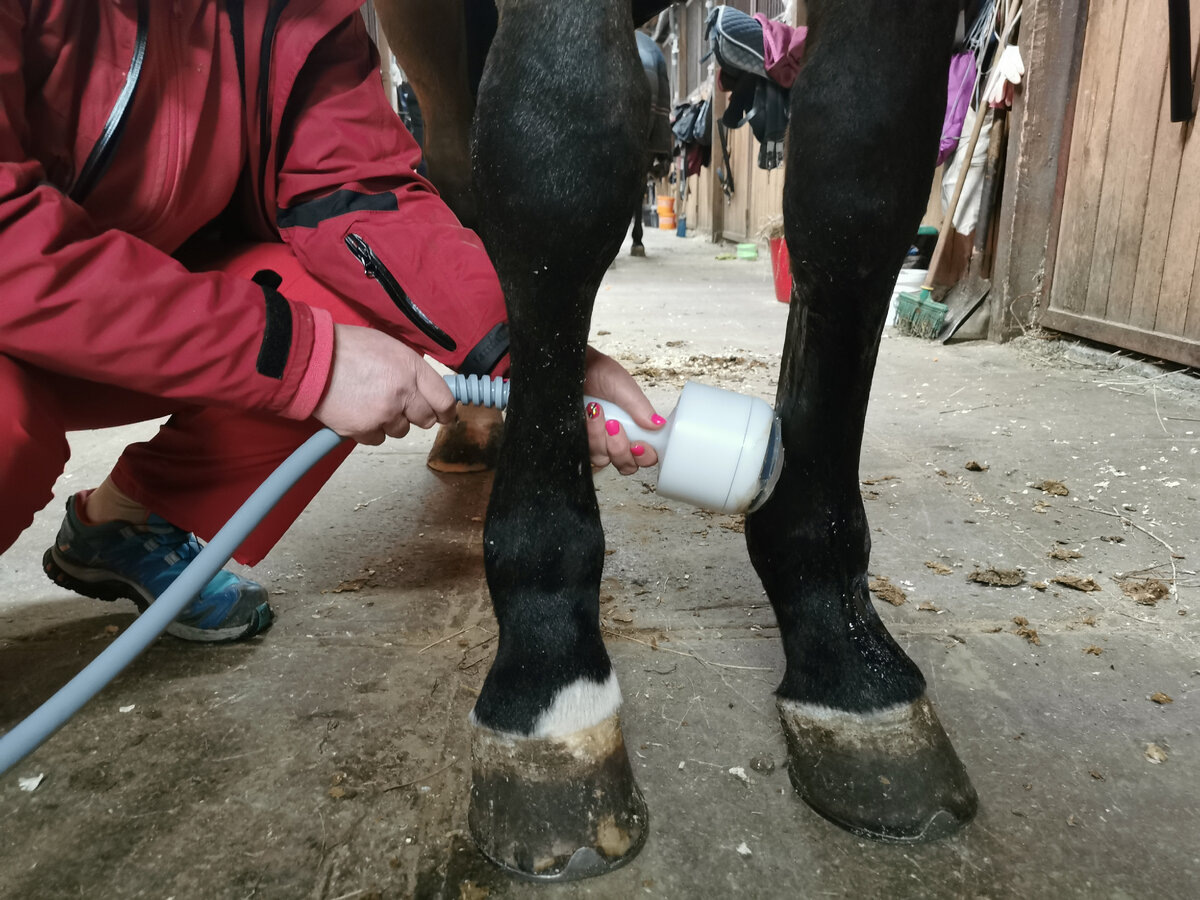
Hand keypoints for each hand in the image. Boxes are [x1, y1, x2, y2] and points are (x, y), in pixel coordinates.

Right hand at [313, 324, 456, 443]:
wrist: (312, 359)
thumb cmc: (347, 348)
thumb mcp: (389, 347)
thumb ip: (410, 369)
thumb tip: (426, 388)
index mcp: (412, 368)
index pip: (444, 399)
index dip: (447, 411)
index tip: (445, 416)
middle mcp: (403, 393)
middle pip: (425, 419)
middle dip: (416, 415)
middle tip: (401, 407)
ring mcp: (384, 413)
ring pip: (400, 431)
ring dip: (390, 422)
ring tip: (370, 402)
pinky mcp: (364, 429)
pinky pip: (377, 438)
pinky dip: (369, 430)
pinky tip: (358, 412)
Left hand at [583, 346, 664, 474]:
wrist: (574, 366)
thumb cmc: (599, 373)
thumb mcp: (624, 388)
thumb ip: (641, 408)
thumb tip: (658, 425)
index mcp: (637, 427)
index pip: (647, 456)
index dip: (644, 456)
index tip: (637, 444)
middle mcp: (619, 438)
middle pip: (626, 465)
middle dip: (620, 448)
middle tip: (614, 425)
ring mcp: (598, 441)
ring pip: (603, 459)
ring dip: (599, 437)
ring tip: (596, 412)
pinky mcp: (581, 441)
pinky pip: (585, 452)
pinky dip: (587, 434)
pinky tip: (586, 416)